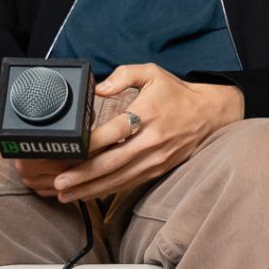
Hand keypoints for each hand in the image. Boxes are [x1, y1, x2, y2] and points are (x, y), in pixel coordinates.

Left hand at [44, 63, 244, 202]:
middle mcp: (152, 140)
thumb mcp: (152, 73)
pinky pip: (129, 183)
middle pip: (114, 161)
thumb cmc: (176, 93)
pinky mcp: (158, 169)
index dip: (91, 143)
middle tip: (59, 182)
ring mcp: (156, 158)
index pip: (115, 131)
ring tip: (66, 195)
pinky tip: (88, 194)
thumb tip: (98, 87)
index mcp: (148, 114)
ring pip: (120, 178)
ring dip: (91, 188)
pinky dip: (107, 190)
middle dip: (84, 174)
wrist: (209, 114)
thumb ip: (124, 75)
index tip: (68, 150)